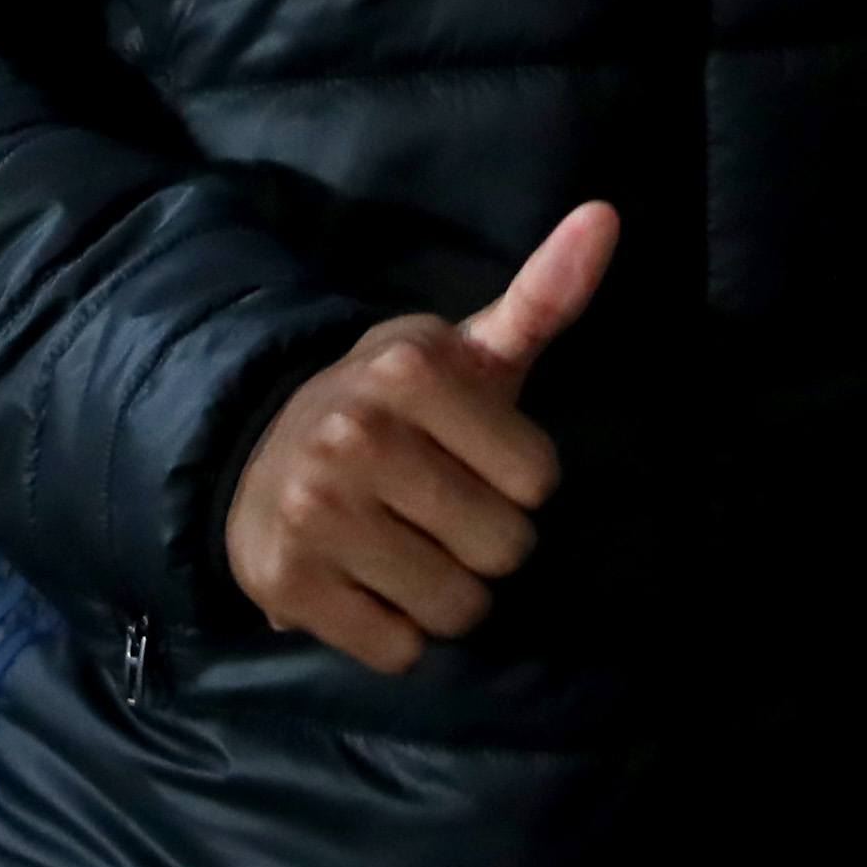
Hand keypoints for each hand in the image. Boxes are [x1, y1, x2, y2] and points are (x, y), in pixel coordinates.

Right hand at [222, 203, 615, 673]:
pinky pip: (397, 649)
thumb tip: (606, 216)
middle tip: (436, 511)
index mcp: (411, 369)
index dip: (517, 481)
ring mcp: (314, 511)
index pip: (539, 480)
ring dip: (444, 595)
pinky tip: (366, 584)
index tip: (473, 460)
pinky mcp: (285, 583)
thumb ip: (544, 296)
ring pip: (455, 607)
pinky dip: (394, 633)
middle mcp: (355, 435)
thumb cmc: (395, 407)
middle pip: (504, 550)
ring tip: (404, 549)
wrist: (260, 447)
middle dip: (484, 544)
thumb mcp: (465, 350)